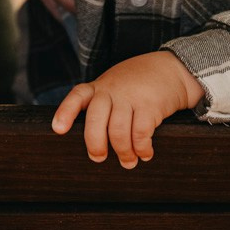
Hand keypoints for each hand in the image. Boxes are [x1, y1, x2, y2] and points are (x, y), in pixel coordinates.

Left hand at [52, 51, 204, 169]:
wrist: (171, 68)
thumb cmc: (137, 83)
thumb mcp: (114, 84)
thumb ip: (101, 103)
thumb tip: (94, 142)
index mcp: (99, 87)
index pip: (77, 96)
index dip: (66, 112)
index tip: (58, 130)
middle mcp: (112, 90)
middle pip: (96, 120)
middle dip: (95, 144)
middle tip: (99, 157)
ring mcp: (131, 96)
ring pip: (118, 132)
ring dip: (123, 153)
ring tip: (128, 161)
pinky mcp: (151, 105)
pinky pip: (141, 133)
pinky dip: (142, 149)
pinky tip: (145, 153)